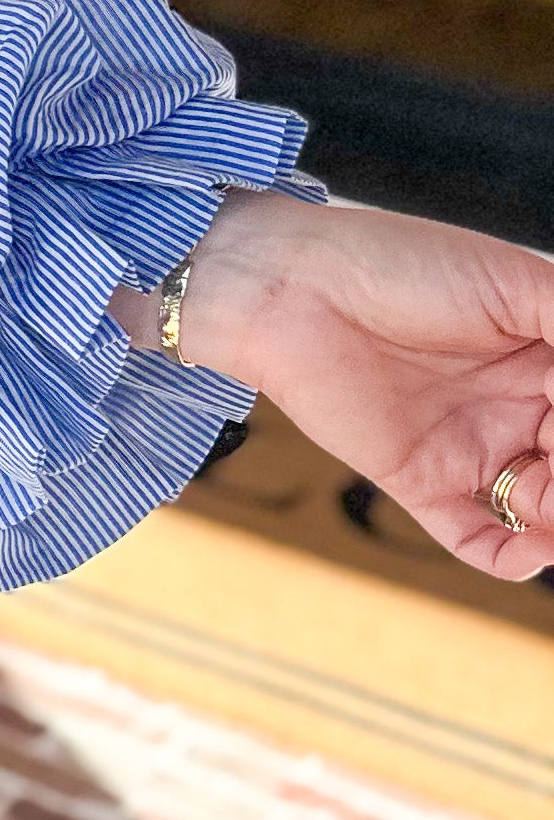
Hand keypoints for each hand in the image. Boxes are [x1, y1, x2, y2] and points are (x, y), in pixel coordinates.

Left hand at [135, 187, 552, 582]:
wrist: (291, 286)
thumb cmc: (397, 263)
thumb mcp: (508, 283)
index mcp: (547, 357)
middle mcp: (515, 406)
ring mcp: (470, 445)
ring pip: (543, 510)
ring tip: (551, 508)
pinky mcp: (419, 479)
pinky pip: (474, 536)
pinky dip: (506, 557)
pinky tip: (526, 554)